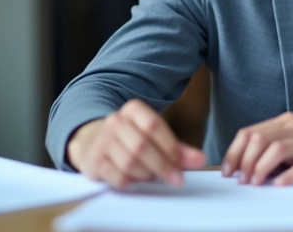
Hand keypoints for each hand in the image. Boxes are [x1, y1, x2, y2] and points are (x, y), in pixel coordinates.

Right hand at [66, 99, 205, 188]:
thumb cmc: (131, 138)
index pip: (154, 125)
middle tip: (177, 179)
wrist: (92, 141)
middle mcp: (115, 122)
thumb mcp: (154, 137)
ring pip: (129, 163)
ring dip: (147, 174)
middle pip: (142, 146)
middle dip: (162, 165)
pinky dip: (132, 182)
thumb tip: (200, 160)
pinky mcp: (94, 162)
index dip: (170, 146)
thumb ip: (178, 149)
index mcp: (133, 110)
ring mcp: (102, 141)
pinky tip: (137, 180)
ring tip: (154, 177)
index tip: (183, 163)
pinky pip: (117, 177)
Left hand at [221, 112, 292, 185]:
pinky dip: (289, 175)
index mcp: (287, 121)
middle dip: (246, 162)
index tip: (228, 170)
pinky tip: (280, 184)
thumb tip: (245, 165)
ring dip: (261, 168)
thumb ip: (275, 146)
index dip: (235, 152)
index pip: (251, 132)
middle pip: (260, 139)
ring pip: (278, 149)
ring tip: (256, 183)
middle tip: (242, 180)